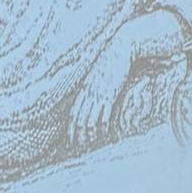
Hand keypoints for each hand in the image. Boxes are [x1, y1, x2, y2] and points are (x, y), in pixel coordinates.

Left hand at [67, 10, 185, 148]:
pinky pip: (104, 111)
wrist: (122, 47)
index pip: (74, 111)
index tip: (70, 138)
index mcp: (85, 87)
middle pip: (79, 117)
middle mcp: (89, 91)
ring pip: (89, 116)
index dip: (71, 126)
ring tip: (88, 142)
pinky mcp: (111, 91)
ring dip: (88, 132)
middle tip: (76, 146)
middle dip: (76, 133)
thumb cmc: (112, 60)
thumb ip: (95, 86)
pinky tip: (103, 132)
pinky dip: (102, 124)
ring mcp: (99, 92)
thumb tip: (93, 97)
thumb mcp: (99, 74)